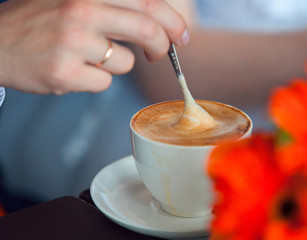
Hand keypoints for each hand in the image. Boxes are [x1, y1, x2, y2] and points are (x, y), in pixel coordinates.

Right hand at [0, 0, 188, 93]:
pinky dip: (95, 80)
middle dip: (162, 46)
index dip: (173, 21)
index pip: (147, 2)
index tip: (182, 36)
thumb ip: (114, 9)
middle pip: (146, 30)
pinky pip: (104, 83)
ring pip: (125, 64)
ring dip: (113, 64)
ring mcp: (73, 43)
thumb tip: (157, 25)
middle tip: (160, 55)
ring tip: (84, 57)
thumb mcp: (76, 2)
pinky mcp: (64, 73)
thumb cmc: (40, 22)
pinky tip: (72, 70)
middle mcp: (82, 12)